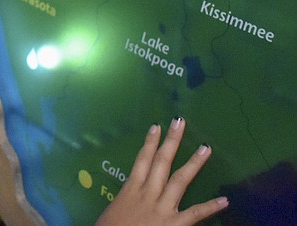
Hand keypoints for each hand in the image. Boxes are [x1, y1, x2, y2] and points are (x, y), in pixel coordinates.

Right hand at [94, 119, 228, 225]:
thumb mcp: (114, 211)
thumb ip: (126, 202)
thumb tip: (131, 199)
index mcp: (131, 190)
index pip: (142, 161)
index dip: (149, 143)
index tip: (157, 126)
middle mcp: (148, 194)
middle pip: (161, 162)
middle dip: (171, 141)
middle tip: (180, 121)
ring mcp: (162, 208)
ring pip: (180, 180)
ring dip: (194, 163)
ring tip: (205, 148)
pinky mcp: (174, 224)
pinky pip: (194, 213)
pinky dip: (210, 207)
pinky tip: (224, 200)